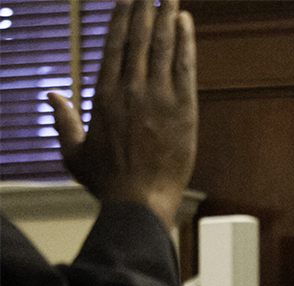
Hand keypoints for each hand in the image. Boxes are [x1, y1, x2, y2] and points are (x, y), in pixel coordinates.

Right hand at [47, 0, 196, 229]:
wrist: (140, 200)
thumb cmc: (108, 182)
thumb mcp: (74, 152)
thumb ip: (64, 120)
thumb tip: (52, 96)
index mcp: (104, 95)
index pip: (113, 46)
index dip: (120, 19)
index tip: (126, 0)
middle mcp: (131, 90)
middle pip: (138, 39)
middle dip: (144, 9)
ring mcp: (159, 98)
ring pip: (162, 46)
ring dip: (166, 16)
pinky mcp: (183, 110)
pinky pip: (184, 67)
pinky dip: (185, 42)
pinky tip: (185, 22)